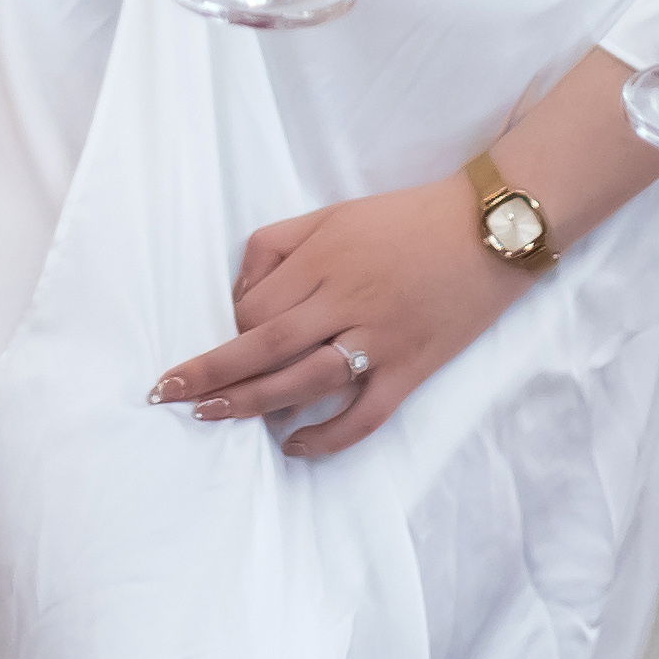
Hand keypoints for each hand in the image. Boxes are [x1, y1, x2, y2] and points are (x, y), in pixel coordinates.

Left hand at [149, 178, 522, 459]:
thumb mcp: (335, 212)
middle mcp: (345, 299)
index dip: (226, 326)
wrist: (492, 228)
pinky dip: (327, 436)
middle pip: (263, 345)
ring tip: (210, 416)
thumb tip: (238, 292)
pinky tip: (294, 446)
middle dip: (209, 371)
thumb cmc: (409, 218)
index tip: (215, 338)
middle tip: (166, 393)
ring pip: (302, 380)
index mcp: (324, 257)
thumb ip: (279, 245)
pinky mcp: (411, 368)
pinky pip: (364, 414)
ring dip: (250, 402)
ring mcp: (379, 338)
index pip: (255, 304)